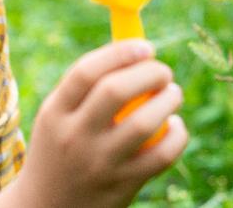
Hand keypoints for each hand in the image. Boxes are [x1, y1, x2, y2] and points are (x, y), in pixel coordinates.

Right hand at [8, 40, 186, 207]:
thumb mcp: (56, 117)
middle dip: (149, 73)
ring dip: (168, 100)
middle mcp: (75, 137)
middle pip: (116, 91)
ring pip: (144, 123)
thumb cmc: (60, 148)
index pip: (86, 72)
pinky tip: (175, 126)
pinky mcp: (123, 186)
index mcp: (55, 113)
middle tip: (163, 71)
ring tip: (173, 93)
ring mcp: (100, 163)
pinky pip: (161, 155)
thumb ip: (86, 88)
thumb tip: (132, 51)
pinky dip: (177, 135)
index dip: (120, 53)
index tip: (145, 47)